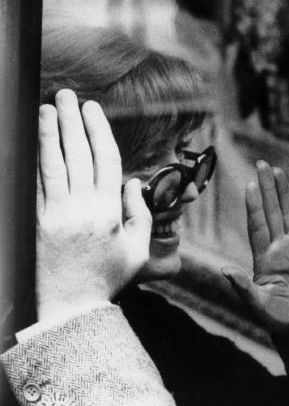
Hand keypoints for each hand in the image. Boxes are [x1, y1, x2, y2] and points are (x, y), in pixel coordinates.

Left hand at [36, 90, 151, 319]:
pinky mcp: (37, 222)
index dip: (99, 131)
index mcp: (109, 212)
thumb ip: (138, 214)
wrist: (72, 309)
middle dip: (73, 122)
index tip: (93, 109)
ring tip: (47, 108)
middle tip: (68, 96)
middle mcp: (83, 207)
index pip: (105, 160)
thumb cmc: (108, 279)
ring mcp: (57, 213)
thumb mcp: (137, 250)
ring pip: (53, 164)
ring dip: (49, 133)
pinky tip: (34, 142)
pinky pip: (36, 184)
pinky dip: (35, 160)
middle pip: (78, 155)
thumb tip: (134, 183)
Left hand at [222, 160, 288, 335]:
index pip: (257, 225)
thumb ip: (243, 287)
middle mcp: (276, 247)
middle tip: (262, 163)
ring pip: (287, 213)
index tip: (250, 185)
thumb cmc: (276, 318)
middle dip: (267, 188)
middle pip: (271, 211)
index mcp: (262, 258)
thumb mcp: (257, 304)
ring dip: (283, 192)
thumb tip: (225, 270)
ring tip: (278, 170)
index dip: (254, 205)